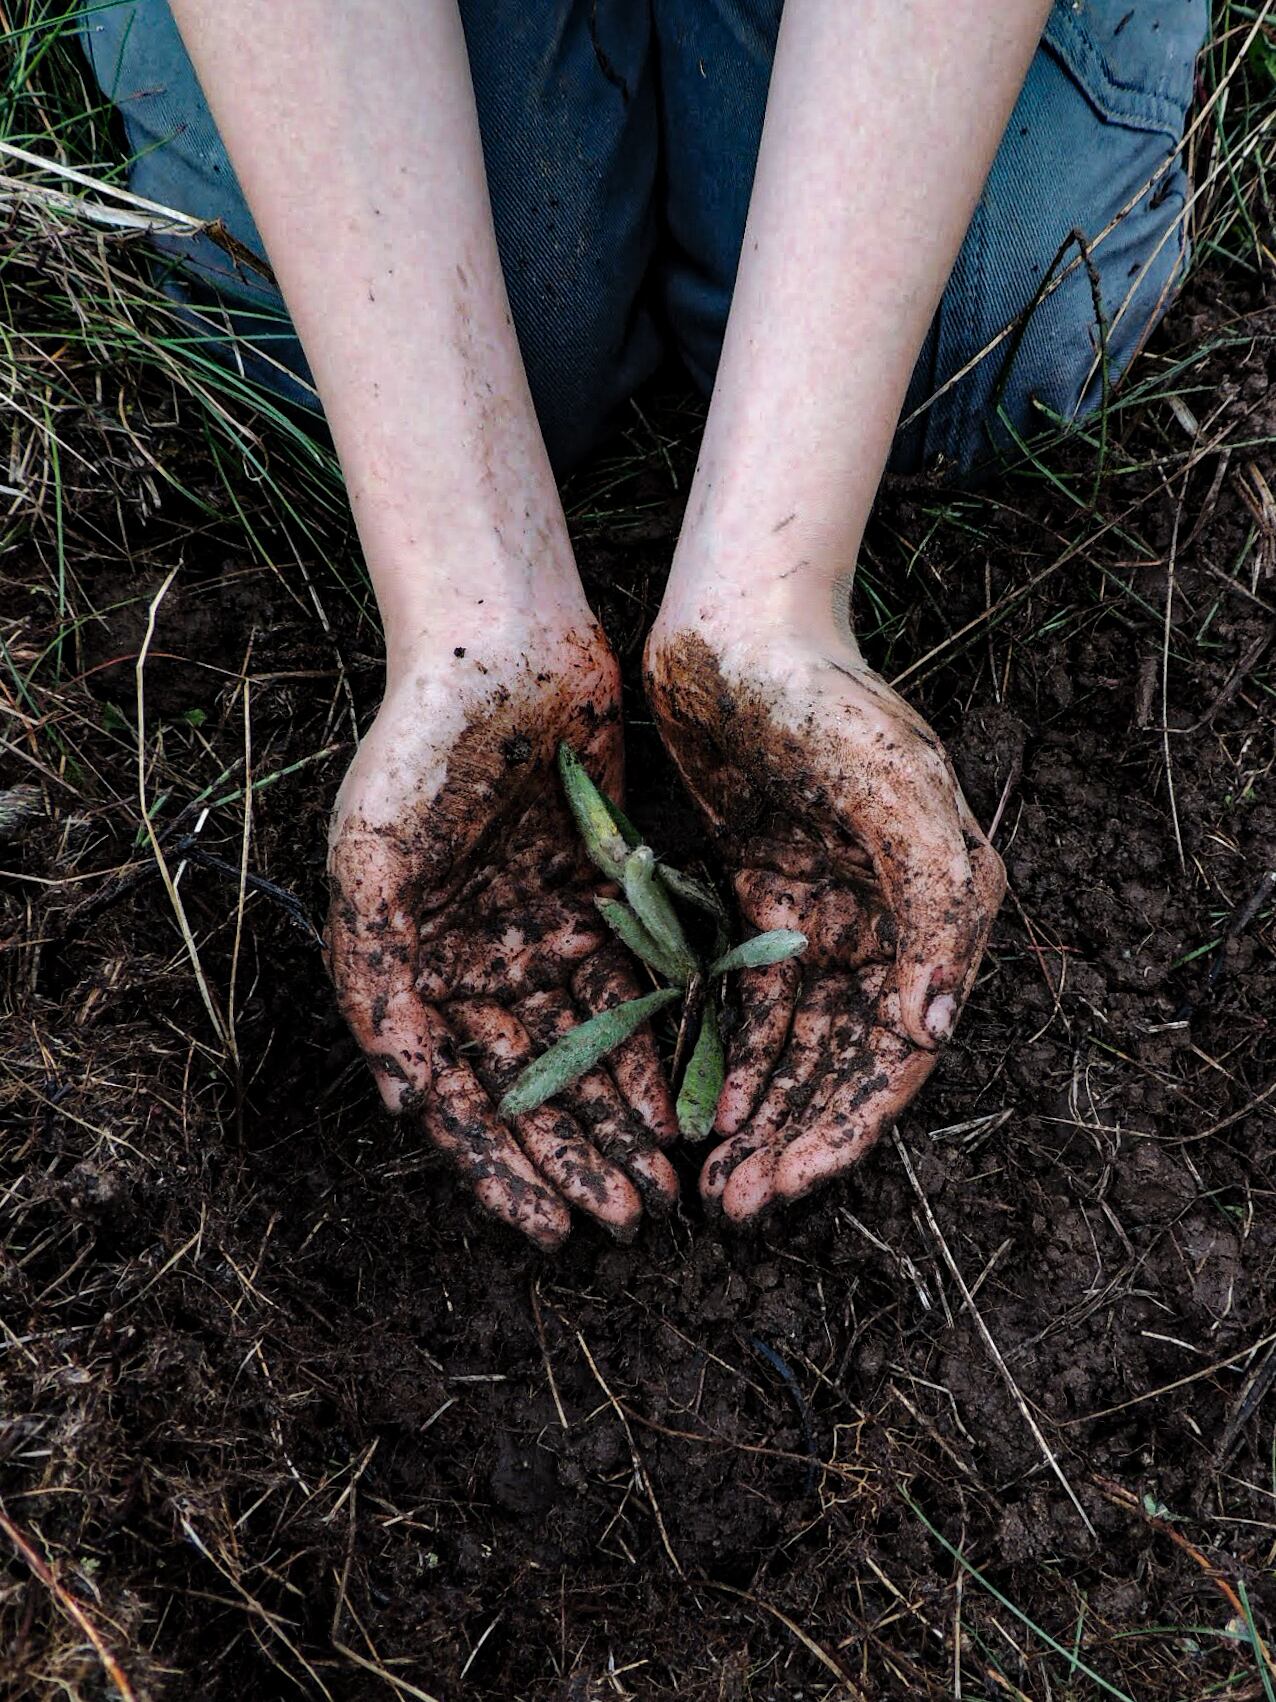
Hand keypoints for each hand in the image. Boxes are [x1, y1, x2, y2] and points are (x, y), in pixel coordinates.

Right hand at [327, 618, 677, 1248]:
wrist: (501, 648)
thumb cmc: (420, 753)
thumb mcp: (372, 870)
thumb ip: (381, 991)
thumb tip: (409, 1105)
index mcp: (406, 968)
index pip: (456, 1096)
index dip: (500, 1169)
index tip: (548, 1229)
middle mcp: (470, 960)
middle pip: (529, 1083)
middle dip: (577, 1157)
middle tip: (629, 1219)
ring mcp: (533, 929)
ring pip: (586, 1045)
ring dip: (620, 1113)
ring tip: (663, 1178)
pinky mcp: (595, 894)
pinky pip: (631, 984)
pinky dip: (654, 1039)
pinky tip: (683, 1092)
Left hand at [645, 620, 1004, 1222]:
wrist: (744, 627)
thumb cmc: (830, 701)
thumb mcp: (897, 793)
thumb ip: (931, 908)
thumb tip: (936, 1027)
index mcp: (942, 906)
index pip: (900, 1045)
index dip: (849, 1121)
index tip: (790, 1180)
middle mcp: (891, 922)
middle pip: (846, 1059)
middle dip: (797, 1135)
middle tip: (738, 1203)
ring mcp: (826, 913)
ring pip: (796, 1043)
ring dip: (763, 1112)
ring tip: (717, 1180)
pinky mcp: (764, 897)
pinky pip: (751, 998)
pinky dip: (733, 1053)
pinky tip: (703, 1104)